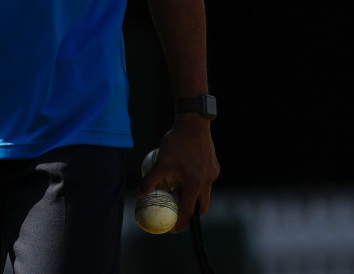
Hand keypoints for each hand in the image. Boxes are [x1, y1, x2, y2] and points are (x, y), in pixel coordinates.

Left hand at [136, 118, 219, 232]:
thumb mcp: (160, 163)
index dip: (180, 223)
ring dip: (193, 195)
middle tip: (178, 214)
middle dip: (191, 213)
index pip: (188, 212)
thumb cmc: (176, 143)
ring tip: (179, 192)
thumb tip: (138, 195)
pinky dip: (197, 182)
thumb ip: (150, 180)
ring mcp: (213, 174)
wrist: (193, 124)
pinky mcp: (215, 166)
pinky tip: (186, 173)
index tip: (173, 229)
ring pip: (204, 192)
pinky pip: (206, 179)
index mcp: (195, 185)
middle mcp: (207, 182)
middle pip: (201, 205)